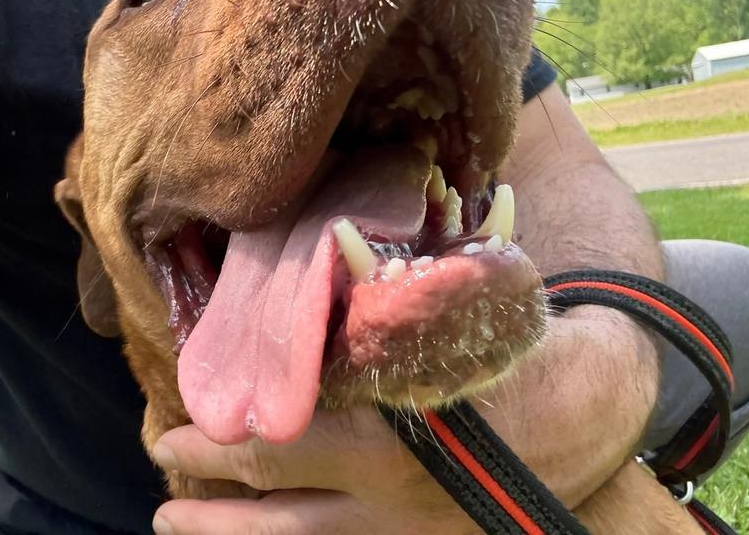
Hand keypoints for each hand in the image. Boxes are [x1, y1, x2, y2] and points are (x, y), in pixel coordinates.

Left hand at [150, 306, 658, 533]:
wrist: (586, 416)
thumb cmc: (511, 350)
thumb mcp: (452, 314)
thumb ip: (388, 293)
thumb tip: (333, 243)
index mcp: (384, 429)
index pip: (277, 441)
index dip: (218, 439)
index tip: (176, 423)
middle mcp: (382, 490)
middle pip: (272, 493)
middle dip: (207, 478)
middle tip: (162, 456)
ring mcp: (400, 530)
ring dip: (226, 532)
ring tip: (172, 520)